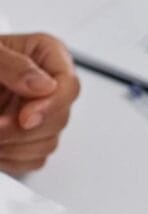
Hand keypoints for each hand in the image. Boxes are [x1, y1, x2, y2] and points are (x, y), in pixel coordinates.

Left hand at [0, 33, 80, 174]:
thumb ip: (13, 65)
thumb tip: (44, 85)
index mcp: (48, 55)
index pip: (69, 85)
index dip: (51, 106)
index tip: (25, 119)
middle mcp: (51, 86)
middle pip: (59, 119)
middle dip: (21, 129)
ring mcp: (45, 114)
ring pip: (48, 143)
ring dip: (14, 144)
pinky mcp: (35, 138)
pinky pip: (35, 158)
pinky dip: (12, 156)